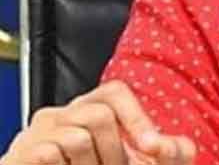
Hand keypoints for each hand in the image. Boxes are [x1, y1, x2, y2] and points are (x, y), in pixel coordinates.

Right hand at [1, 81, 195, 164]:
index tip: (152, 146)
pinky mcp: (23, 153)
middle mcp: (65, 113)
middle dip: (115, 152)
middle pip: (99, 115)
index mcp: (91, 108)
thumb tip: (164, 144)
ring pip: (78, 137)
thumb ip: (163, 150)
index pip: (114, 92)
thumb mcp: (136, 161)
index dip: (136, 118)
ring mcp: (40, 131)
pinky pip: (49, 154)